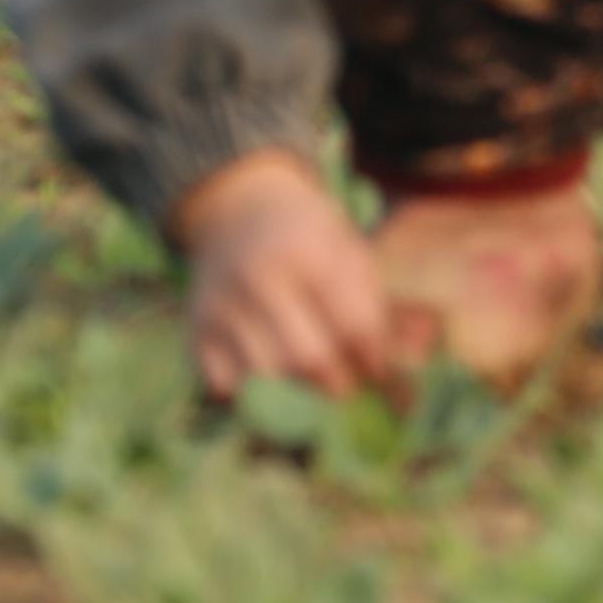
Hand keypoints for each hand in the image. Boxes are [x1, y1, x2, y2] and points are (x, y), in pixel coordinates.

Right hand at [171, 149, 417, 399]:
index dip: (375, 358)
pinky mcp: (196, 330)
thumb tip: (406, 392)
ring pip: (269, 379)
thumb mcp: (350, 252)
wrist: (238, 208)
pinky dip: (251, 394)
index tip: (376, 369)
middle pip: (310, 359)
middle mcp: (260, 276)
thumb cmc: (308, 237)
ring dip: (296, 393)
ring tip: (309, 380)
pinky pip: (226, 388)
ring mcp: (222, 305)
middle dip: (338, 384)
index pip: (355, 325)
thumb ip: (379, 311)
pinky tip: (267, 374)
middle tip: (344, 384)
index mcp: (310, 249)